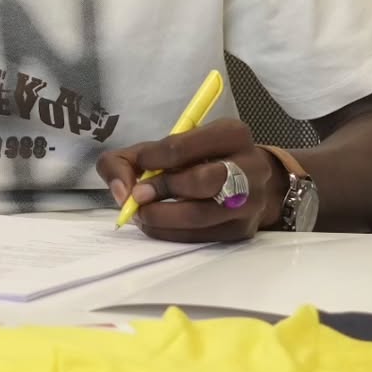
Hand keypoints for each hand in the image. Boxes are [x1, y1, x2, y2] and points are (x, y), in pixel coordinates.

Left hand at [96, 119, 286, 242]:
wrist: (241, 183)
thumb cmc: (194, 161)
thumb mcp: (160, 149)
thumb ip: (125, 161)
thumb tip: (121, 191)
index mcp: (230, 134)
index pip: (187, 145)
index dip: (155, 157)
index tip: (140, 165)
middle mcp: (250, 167)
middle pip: (205, 181)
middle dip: (165, 188)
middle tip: (139, 195)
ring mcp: (250, 202)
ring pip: (203, 214)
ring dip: (164, 216)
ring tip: (143, 213)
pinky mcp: (242, 230)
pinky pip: (203, 237)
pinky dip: (171, 233)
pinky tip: (157, 225)